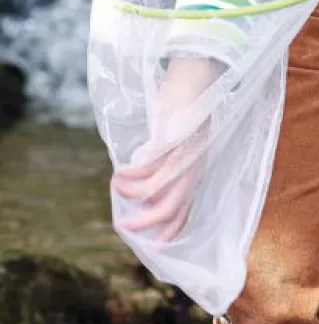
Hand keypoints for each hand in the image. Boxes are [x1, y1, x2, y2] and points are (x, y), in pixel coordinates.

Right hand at [112, 56, 219, 243]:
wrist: (197, 77)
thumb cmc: (186, 107)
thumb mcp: (179, 141)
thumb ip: (167, 163)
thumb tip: (147, 183)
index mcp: (196, 170)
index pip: (187, 209)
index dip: (172, 230)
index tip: (156, 246)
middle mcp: (194, 168)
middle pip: (171, 208)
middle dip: (146, 223)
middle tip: (124, 225)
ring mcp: (185, 156)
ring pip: (158, 191)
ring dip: (132, 194)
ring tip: (116, 185)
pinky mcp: (174, 142)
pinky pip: (149, 168)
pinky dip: (131, 174)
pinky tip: (121, 170)